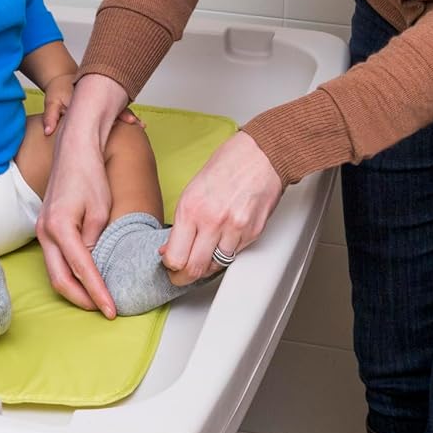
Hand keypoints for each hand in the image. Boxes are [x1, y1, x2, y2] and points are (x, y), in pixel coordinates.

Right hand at [36, 74, 129, 315]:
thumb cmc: (90, 176)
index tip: (111, 310)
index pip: (82, 269)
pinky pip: (54, 258)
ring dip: (74, 288)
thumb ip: (96, 241)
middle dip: (82, 299)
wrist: (74, 150)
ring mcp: (42, 230)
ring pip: (54, 271)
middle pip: (59, 279)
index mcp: (61, 227)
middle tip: (102, 310)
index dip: (97, 293)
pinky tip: (84, 277)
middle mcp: (46, 231)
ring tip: (96, 299)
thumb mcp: (102, 210)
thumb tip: (92, 264)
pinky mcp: (44, 227)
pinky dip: (68, 273)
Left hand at [40, 74, 143, 135]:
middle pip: (116, 104)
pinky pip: (114, 108)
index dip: (118, 113)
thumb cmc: (57, 91)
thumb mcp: (52, 102)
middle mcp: (97, 96)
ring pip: (117, 106)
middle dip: (128, 114)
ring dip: (128, 114)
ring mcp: (100, 98)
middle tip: (140, 124)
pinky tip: (134, 124)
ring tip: (142, 126)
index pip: (105, 104)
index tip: (130, 119)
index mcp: (87, 95)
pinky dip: (123, 115)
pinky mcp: (101, 102)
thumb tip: (48, 131)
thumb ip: (51, 116)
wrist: (62, 79)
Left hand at [159, 131, 284, 284]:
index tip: (170, 267)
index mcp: (192, 208)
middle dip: (184, 277)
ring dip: (207, 265)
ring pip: (216, 266)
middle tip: (181, 276)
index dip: (170, 267)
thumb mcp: (193, 189)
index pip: (176, 256)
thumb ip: (182, 222)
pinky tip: (222, 242)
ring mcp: (235, 229)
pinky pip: (234, 254)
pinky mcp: (253, 233)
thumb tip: (170, 247)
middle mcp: (212, 221)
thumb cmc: (228, 165)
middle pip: (194, 269)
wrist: (261, 155)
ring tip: (202, 257)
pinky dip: (226, 253)